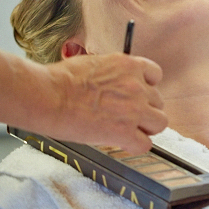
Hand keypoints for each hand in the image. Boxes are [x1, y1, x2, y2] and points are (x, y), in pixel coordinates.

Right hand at [39, 53, 167, 153]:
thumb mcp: (94, 63)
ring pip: (159, 123)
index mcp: (128, 65)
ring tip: (127, 130)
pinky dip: (134, 146)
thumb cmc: (60, 79)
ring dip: (145, 127)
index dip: (146, 87)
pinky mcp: (124, 132)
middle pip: (158, 102)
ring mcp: (134, 109)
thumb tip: (112, 82)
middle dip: (145, 109)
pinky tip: (122, 143)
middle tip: (128, 116)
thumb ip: (112, 73)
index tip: (137, 95)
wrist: (48, 95)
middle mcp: (136, 86)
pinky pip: (145, 145)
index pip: (155, 75)